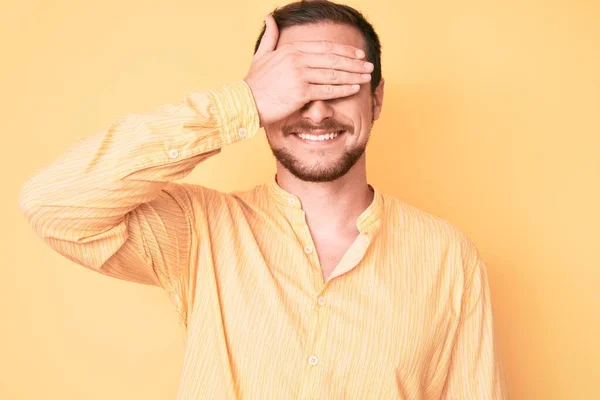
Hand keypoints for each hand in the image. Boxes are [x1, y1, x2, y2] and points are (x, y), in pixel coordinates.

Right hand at [244, 14, 372, 126]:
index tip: (357, 54)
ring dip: (353, 75)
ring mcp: (299, 75)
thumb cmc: (253, 83)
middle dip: (354, 62)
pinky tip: (355, 88)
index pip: (324, 47)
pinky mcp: (301, 92)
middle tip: (369, 65)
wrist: (244, 103)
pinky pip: (328, 90)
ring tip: (366, 76)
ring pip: (333, 74)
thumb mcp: (261, 55)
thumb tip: (269, 17)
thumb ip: (270, 37)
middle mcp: (297, 59)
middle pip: (333, 59)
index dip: (344, 50)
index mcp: (291, 49)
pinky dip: (343, 89)